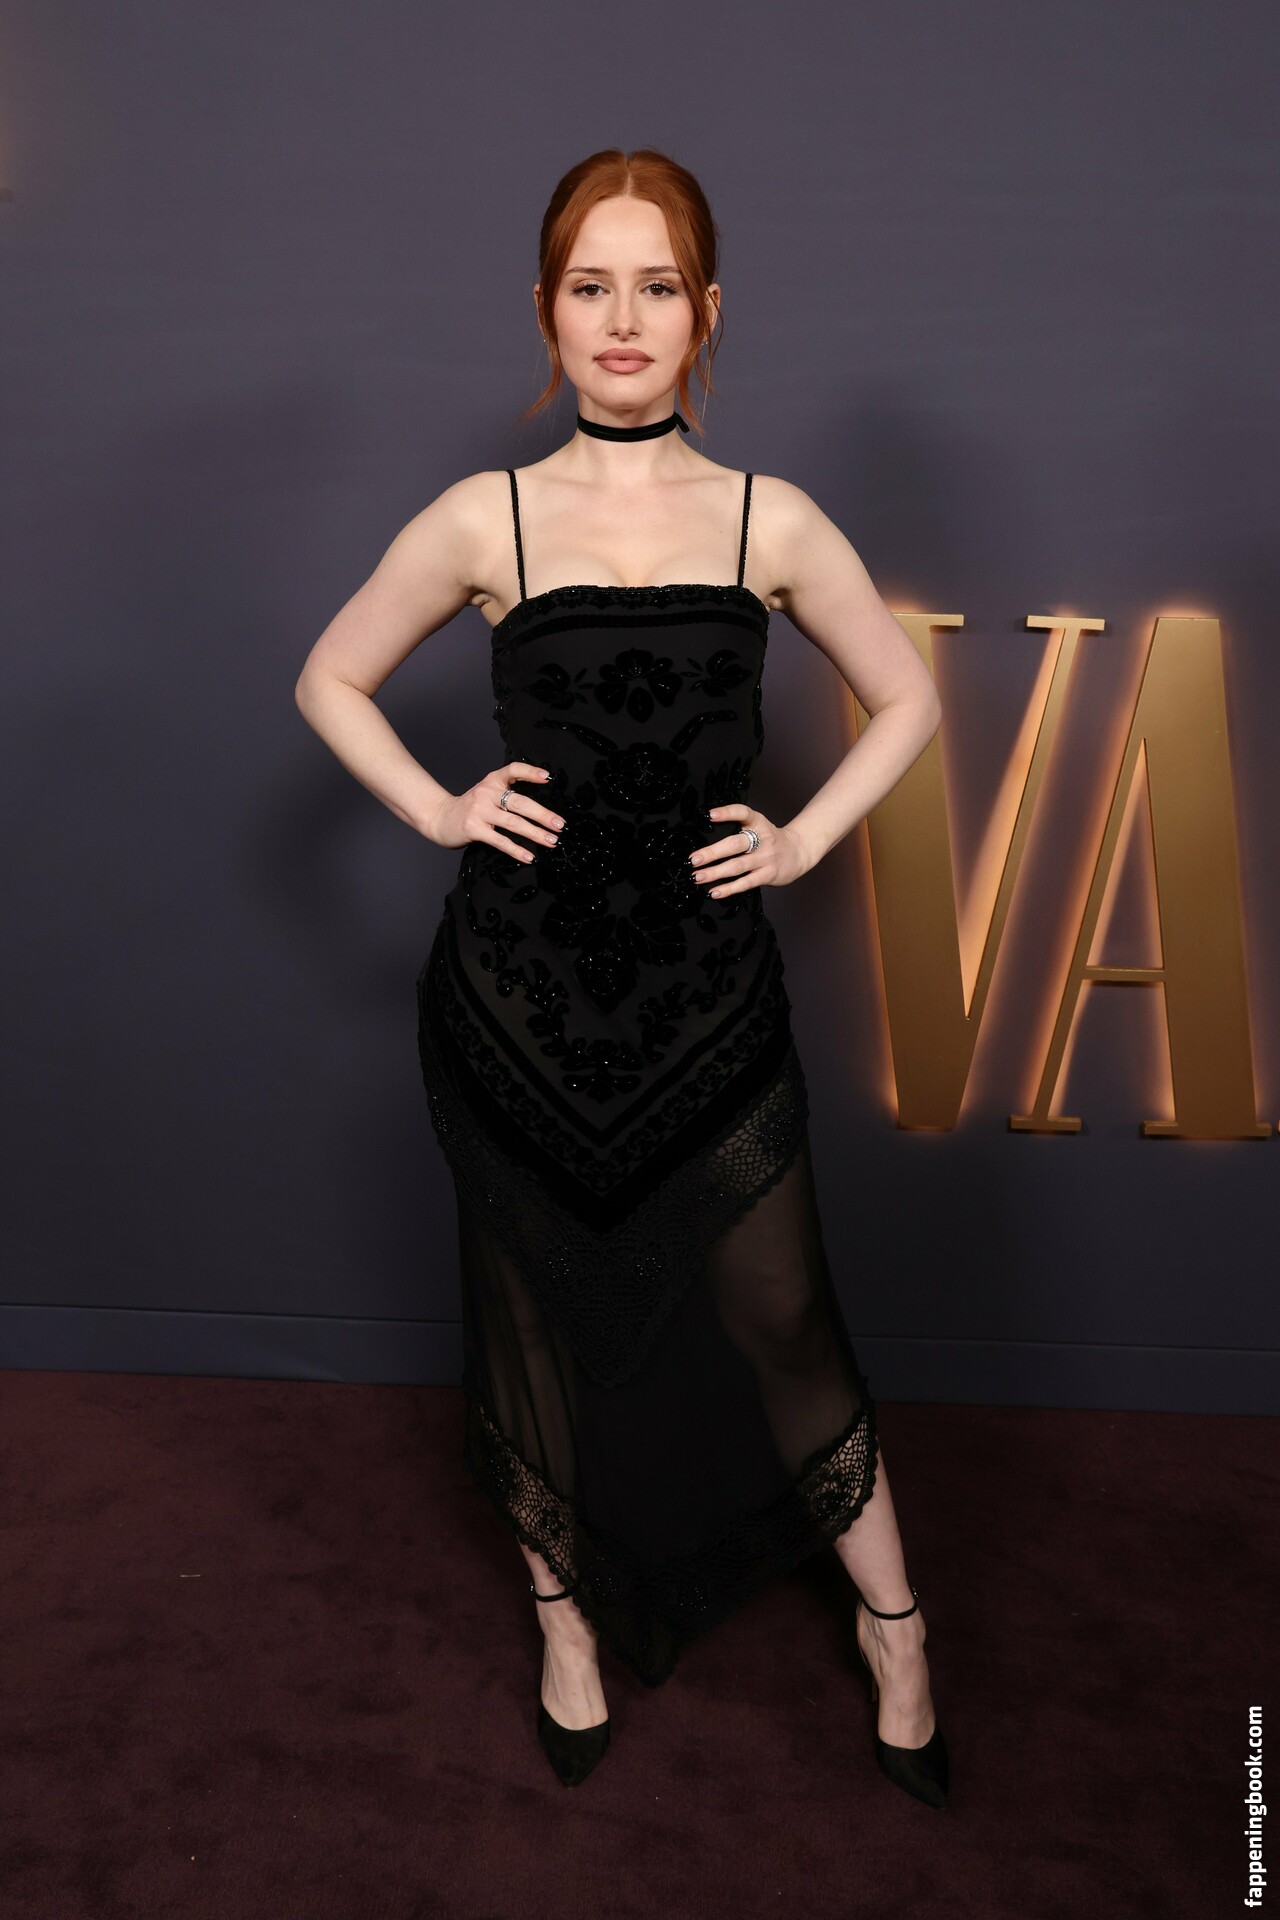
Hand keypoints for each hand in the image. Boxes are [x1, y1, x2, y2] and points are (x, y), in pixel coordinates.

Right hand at [426, 761, 562, 864]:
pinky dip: (516, 850)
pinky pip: (500, 841)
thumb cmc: (470, 808)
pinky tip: (529, 856)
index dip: (530, 772)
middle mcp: (486, 793)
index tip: (547, 778)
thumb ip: (507, 794)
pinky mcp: (474, 829)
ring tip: (551, 841)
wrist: (439, 817)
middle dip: (543, 814)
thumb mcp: (486, 793)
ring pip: (513, 823)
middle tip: (559, 824)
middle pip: (519, 802)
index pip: (513, 770)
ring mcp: (479, 811)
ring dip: (535, 833)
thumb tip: (540, 809)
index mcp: (492, 781)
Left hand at [688, 804, 812, 897]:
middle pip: (735, 844)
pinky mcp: (768, 874)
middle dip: (712, 852)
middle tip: (694, 859)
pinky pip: (746, 882)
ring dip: (715, 873)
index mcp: (759, 823)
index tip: (710, 815)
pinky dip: (729, 888)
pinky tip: (714, 891)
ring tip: (698, 877)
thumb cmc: (771, 840)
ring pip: (737, 866)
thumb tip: (707, 840)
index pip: (743, 813)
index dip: (727, 813)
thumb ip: (739, 829)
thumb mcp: (759, 826)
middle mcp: (763, 839)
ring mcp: (766, 858)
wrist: (799, 852)